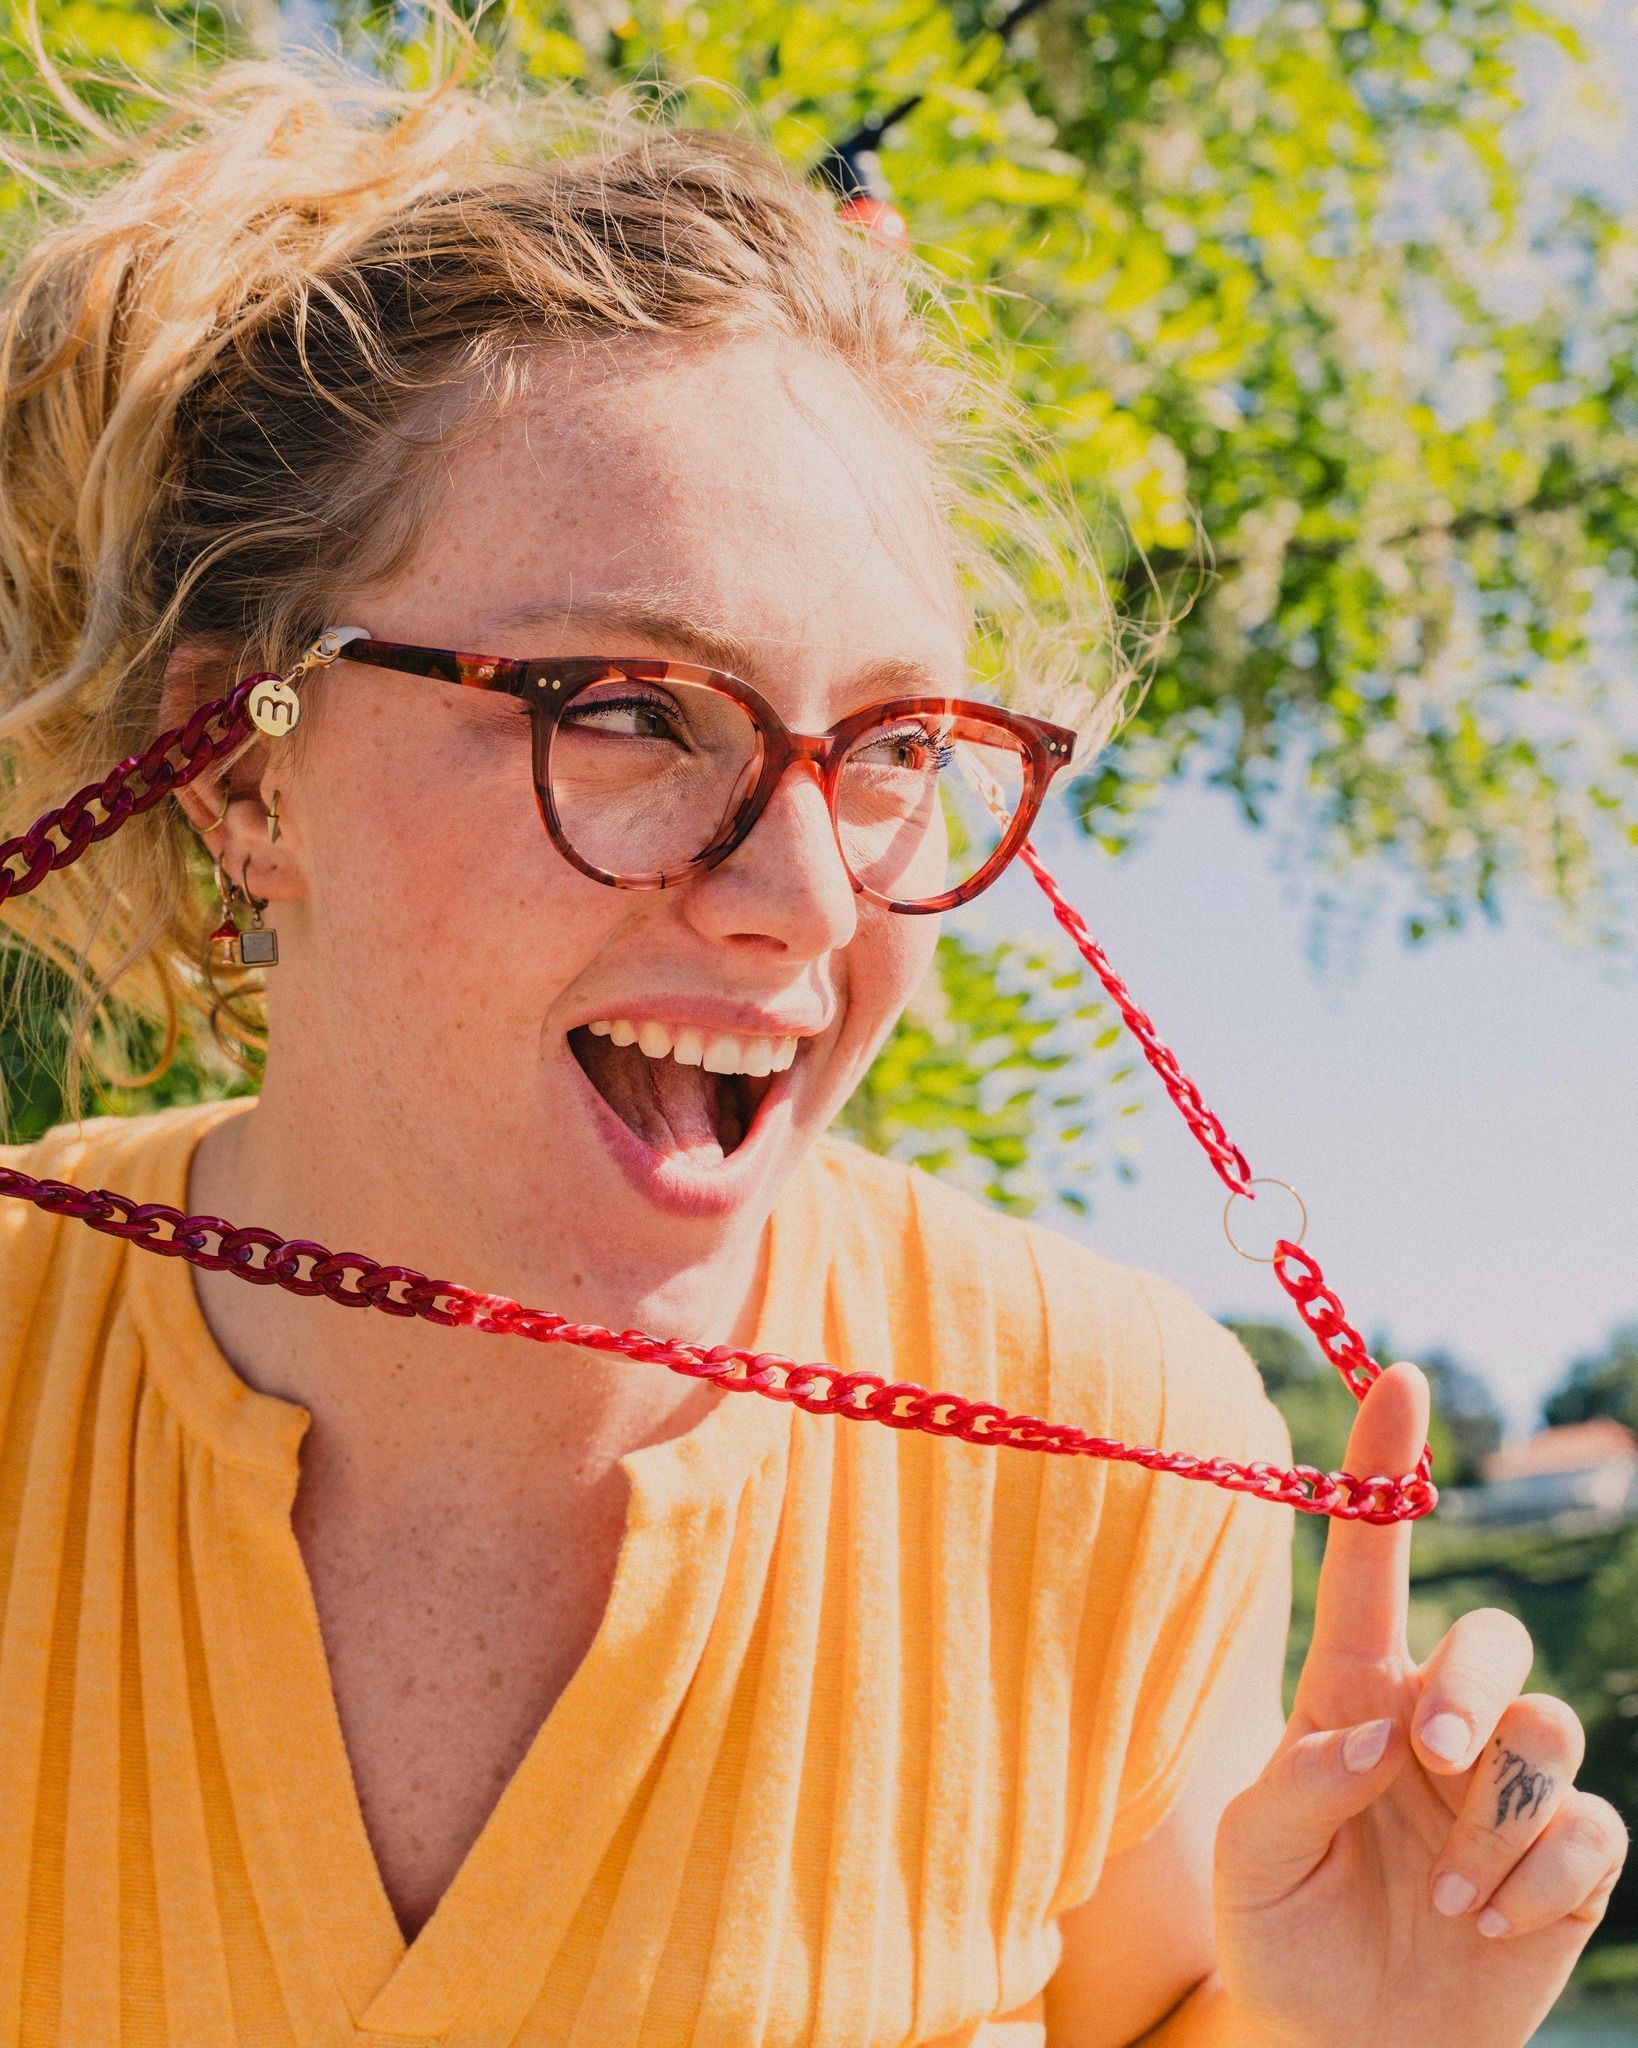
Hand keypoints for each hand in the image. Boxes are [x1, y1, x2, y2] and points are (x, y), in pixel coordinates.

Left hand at [1211, 1361, 1629, 2047]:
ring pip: (1548, 1730)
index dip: (1386, 1467)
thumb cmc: (1281, 1932)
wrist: (1342, 2047)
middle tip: (1426, 1755)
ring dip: (1496, 1815)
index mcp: (1350, 1695)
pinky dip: (1540, 1877)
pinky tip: (1487, 1924)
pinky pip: (1590, 1827)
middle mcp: (1435, 1723)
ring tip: (1445, 1894)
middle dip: (1470, 1685)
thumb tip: (1379, 1733)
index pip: (1372, 1564)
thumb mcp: (1253, 1856)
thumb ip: (1300, 1783)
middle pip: (1491, 1638)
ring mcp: (1503, 1789)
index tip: (1400, 1377)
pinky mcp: (1562, 1859)